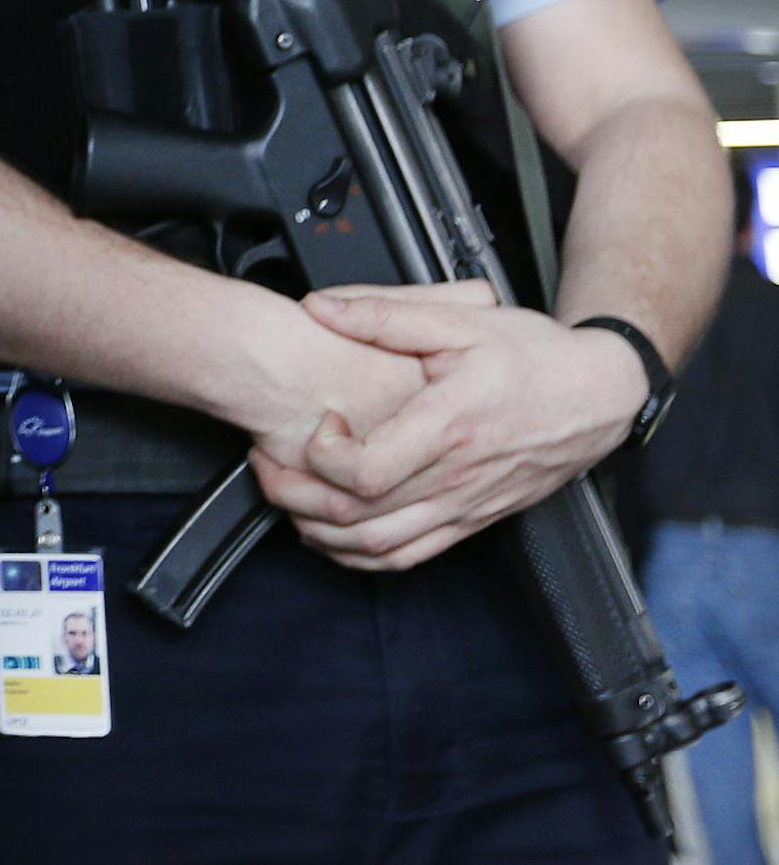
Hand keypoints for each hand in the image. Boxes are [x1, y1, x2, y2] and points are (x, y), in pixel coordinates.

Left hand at [248, 285, 648, 571]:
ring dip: (321, 532)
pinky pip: (410, 557)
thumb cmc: (535, 357)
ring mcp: (464, 507)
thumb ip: (385, 314)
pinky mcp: (472, 520)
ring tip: (286, 496)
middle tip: (267, 463)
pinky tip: (333, 534)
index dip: (324, 456)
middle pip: (360, 516)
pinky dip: (361, 555)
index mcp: (450, 426)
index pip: (369, 471)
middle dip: (297, 495)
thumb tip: (323, 307)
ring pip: (380, 547)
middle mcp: (456, 478)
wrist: (597, 395)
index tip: (318, 420)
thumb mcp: (462, 318)